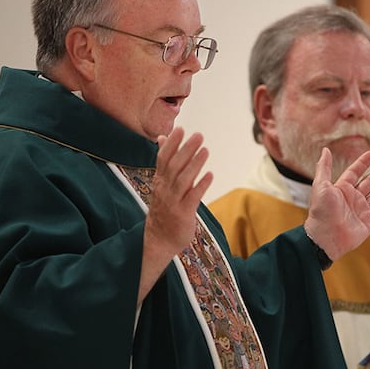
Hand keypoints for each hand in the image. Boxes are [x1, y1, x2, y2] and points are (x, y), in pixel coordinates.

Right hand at [138, 128, 212, 303]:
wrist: (158, 239)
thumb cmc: (164, 208)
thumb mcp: (161, 183)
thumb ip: (165, 161)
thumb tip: (162, 137)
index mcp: (159, 181)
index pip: (163, 158)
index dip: (172, 144)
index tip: (181, 129)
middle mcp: (164, 189)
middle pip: (175, 166)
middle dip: (186, 150)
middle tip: (198, 135)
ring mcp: (173, 202)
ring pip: (183, 180)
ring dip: (195, 164)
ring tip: (205, 150)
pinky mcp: (183, 214)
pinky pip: (192, 198)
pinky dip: (200, 186)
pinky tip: (210, 175)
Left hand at [304, 148, 369, 260]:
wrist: (324, 238)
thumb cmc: (321, 211)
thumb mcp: (321, 185)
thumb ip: (324, 167)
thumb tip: (325, 150)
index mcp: (342, 189)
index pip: (355, 172)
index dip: (363, 163)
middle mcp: (353, 199)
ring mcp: (361, 211)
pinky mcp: (368, 224)